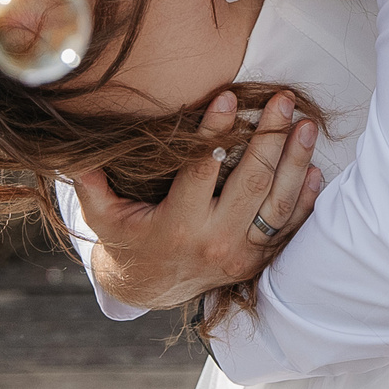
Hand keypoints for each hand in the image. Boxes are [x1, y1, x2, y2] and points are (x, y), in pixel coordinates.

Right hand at [71, 90, 323, 311]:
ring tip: (306, 123)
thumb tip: (72, 151)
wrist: (149, 290)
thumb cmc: (126, 241)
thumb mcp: (103, 216)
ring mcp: (240, 254)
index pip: (201, 171)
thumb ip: (92, 185)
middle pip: (251, 182)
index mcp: (176, 226)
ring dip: (296, 160)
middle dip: (270, 136)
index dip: (215, 133)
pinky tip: (315, 168)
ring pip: (277, 203)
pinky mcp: (256, 260)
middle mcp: (214, 242)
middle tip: (282, 98)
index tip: (229, 98)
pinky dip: (304, 199)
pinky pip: (288, 228)